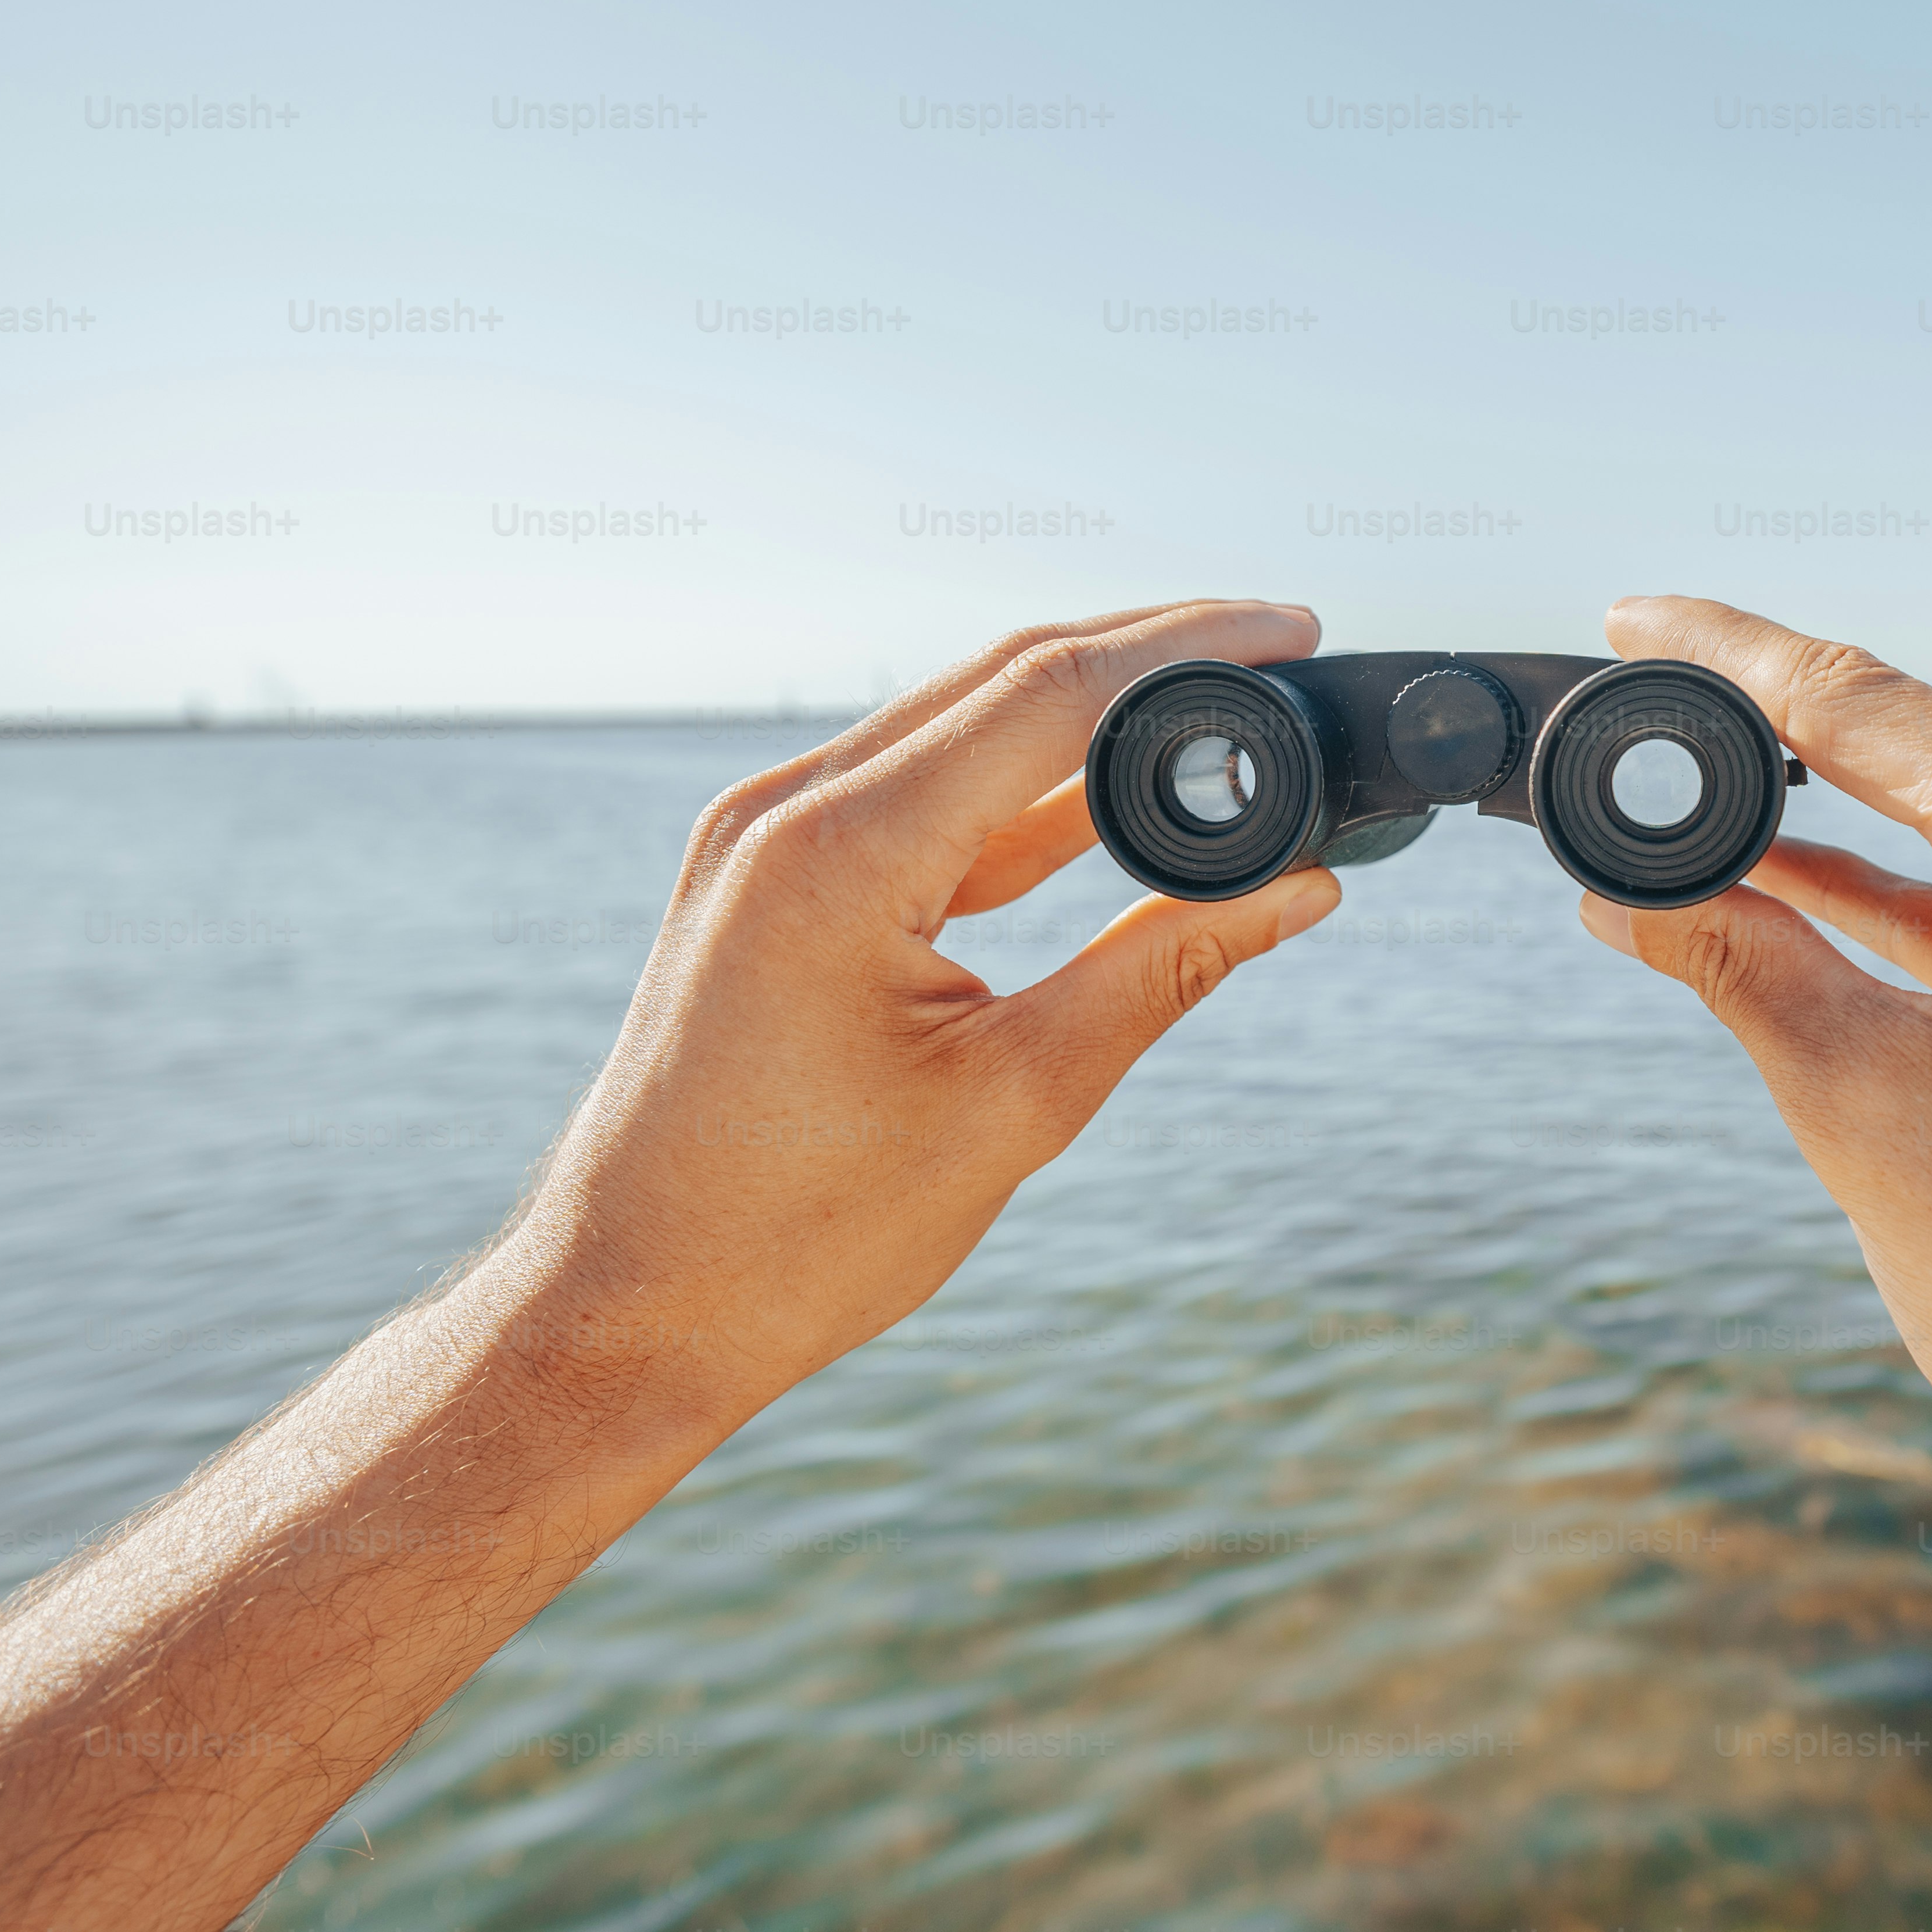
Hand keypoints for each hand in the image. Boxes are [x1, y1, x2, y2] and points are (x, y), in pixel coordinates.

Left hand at [503, 599, 1342, 1438]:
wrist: (633, 1305)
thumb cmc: (803, 1233)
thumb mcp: (1018, 1100)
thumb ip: (1163, 971)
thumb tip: (1298, 891)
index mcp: (839, 853)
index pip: (1048, 695)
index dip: (1187, 649)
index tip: (1289, 626)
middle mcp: (785, 813)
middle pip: (1002, 680)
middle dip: (1150, 654)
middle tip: (1278, 643)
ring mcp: (763, 839)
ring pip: (959, 727)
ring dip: (1087, 718)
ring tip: (1218, 714)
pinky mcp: (768, 880)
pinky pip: (914, 796)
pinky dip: (1017, 793)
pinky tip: (1113, 801)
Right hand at [1572, 594, 1931, 1572]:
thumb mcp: (1867, 1110)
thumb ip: (1743, 965)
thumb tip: (1627, 893)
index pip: (1865, 703)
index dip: (1729, 656)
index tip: (1631, 612)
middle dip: (1782, 750)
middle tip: (1643, 716)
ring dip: (1847, 843)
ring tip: (1697, 826)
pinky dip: (1928, 918)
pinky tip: (1814, 904)